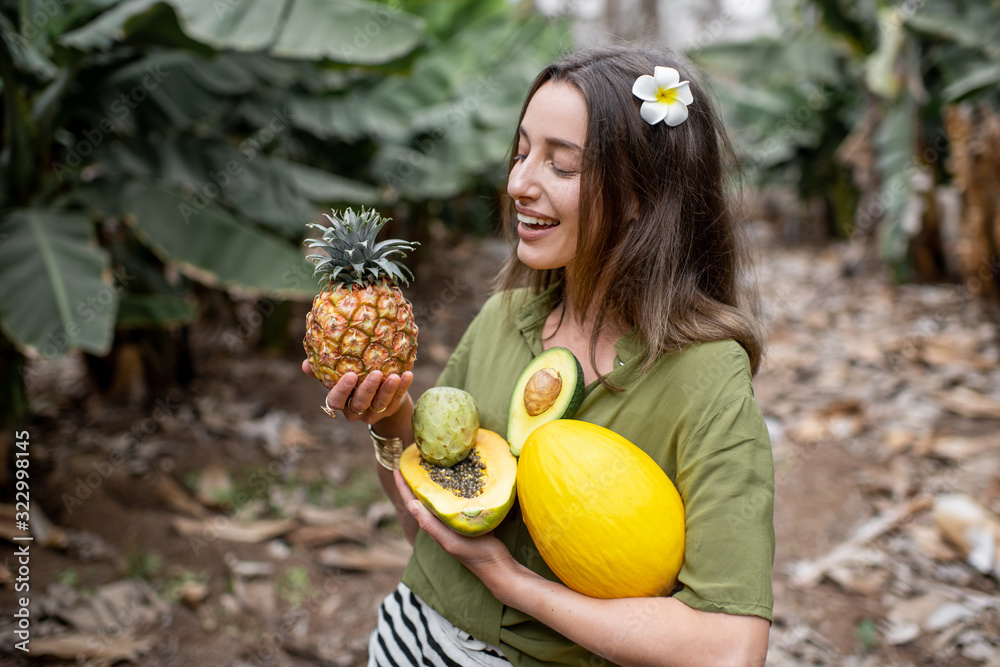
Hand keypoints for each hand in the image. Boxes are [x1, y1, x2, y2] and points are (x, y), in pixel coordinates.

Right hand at [301, 360, 412, 423]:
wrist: (380, 394)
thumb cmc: (354, 380)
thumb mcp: (338, 376)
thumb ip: (323, 371)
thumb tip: (305, 363)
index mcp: (341, 402)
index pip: (336, 401)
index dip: (342, 390)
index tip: (349, 375)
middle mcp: (356, 410)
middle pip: (360, 404)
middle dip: (367, 389)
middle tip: (375, 373)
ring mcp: (375, 412)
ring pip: (380, 404)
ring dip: (387, 390)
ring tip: (394, 376)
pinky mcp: (391, 409)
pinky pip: (398, 399)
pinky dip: (403, 387)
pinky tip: (408, 374)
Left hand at [393, 470, 513, 576]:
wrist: (498, 566)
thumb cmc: (475, 555)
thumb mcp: (451, 541)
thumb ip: (431, 525)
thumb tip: (411, 504)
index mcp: (433, 526)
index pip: (413, 503)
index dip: (403, 487)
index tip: (396, 469)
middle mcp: (440, 522)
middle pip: (422, 498)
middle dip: (415, 481)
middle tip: (414, 461)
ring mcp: (453, 521)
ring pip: (437, 498)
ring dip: (431, 482)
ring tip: (430, 465)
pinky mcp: (466, 519)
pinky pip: (453, 500)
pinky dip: (450, 488)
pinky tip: (455, 477)